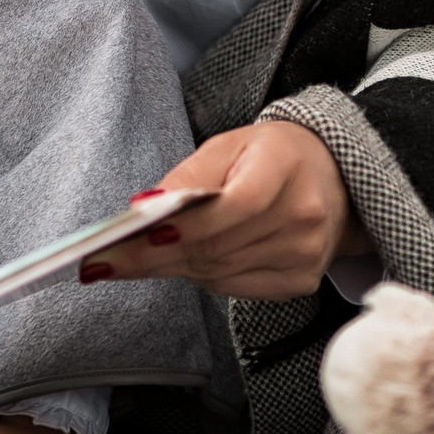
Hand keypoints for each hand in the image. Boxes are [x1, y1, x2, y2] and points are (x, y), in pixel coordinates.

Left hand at [88, 122, 367, 298]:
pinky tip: (184, 262)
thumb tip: (144, 209)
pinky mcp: (300, 282)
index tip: (141, 235)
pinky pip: (234, 288)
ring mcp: (306, 255)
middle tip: (104, 260)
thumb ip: (187, 177)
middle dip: (155, 255)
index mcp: (285, 167)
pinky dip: (202, 275)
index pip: (236, 205)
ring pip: (219, 272)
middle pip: (219, 246)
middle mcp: (304, 216)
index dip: (187, 225)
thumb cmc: (269, 156)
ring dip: (171, 267)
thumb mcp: (227, 145)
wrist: (329, 178)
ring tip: (131, 259)